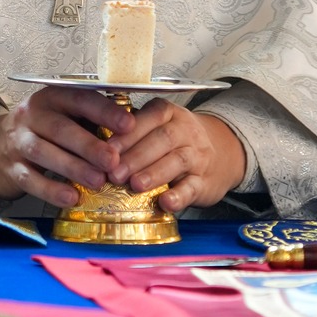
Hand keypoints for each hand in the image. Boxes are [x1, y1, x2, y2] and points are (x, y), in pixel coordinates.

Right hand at [0, 85, 133, 208]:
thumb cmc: (44, 131)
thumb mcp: (64, 117)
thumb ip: (91, 122)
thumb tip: (133, 132)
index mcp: (52, 98)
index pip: (79, 99)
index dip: (104, 111)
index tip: (129, 124)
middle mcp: (32, 115)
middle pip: (61, 128)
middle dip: (90, 145)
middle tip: (114, 161)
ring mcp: (18, 142)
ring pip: (45, 153)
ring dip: (73, 168)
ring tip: (98, 181)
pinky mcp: (11, 168)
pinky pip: (31, 179)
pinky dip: (52, 190)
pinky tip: (71, 198)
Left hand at [108, 100, 246, 213]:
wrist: (222, 152)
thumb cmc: (176, 140)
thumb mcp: (157, 125)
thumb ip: (131, 131)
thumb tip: (94, 142)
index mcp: (168, 114)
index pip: (150, 118)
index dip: (129, 134)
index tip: (108, 149)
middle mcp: (185, 131)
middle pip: (163, 139)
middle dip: (136, 156)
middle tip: (115, 172)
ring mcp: (197, 156)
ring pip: (178, 161)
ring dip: (154, 173)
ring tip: (135, 185)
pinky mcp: (204, 181)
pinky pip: (193, 187)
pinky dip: (179, 196)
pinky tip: (165, 202)